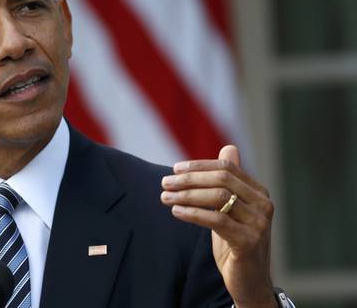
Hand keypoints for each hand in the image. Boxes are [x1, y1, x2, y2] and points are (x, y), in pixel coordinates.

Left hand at [160, 145, 276, 307]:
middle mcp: (263, 204)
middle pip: (221, 180)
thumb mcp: (231, 208)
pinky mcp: (249, 241)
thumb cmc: (236, 241)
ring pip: (218, 197)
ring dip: (187, 195)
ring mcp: (258, 223)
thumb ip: (229, 181)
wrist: (250, 281)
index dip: (199, 166)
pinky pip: (216, 220)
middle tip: (165, 183)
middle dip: (189, 179)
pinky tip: (176, 212)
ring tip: (165, 197)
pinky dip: (193, 213)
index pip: (226, 167)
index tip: (174, 168)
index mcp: (258, 192)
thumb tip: (230, 147)